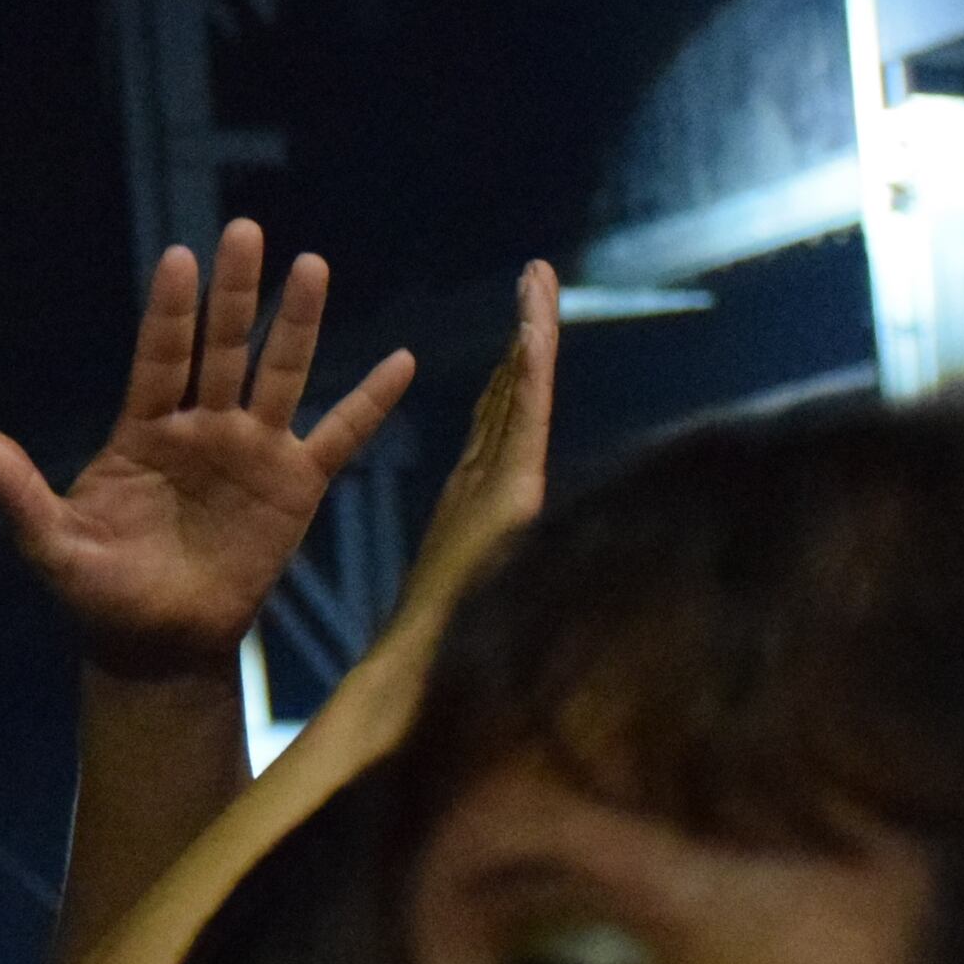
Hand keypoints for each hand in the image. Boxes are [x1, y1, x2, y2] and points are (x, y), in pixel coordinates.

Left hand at [0, 219, 413, 681]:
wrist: (157, 645)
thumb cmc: (100, 592)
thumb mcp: (51, 544)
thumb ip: (18, 492)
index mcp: (144, 431)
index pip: (160, 357)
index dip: (170, 312)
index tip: (179, 258)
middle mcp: (201, 427)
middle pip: (222, 346)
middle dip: (234, 292)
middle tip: (244, 230)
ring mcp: (251, 451)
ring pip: (280, 374)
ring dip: (296, 323)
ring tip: (312, 265)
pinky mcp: (295, 487)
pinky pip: (339, 437)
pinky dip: (369, 401)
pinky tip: (399, 360)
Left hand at [383, 258, 559, 644]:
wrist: (426, 683)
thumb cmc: (431, 653)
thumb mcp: (444, 584)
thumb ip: (460, 556)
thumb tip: (461, 539)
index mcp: (480, 501)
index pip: (501, 420)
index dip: (512, 373)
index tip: (519, 330)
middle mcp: (496, 485)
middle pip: (514, 395)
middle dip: (528, 336)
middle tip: (534, 279)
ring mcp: (505, 487)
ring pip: (519, 396)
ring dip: (531, 337)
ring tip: (536, 282)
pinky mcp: (512, 496)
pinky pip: (519, 422)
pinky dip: (530, 373)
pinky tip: (530, 332)